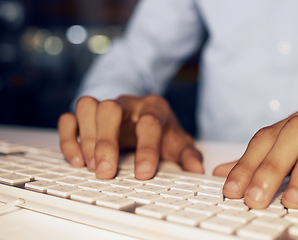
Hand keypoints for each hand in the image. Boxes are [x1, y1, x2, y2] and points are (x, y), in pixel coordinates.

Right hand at [58, 94, 203, 179]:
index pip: (149, 122)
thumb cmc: (161, 132)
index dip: (147, 148)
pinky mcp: (86, 116)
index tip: (143, 174)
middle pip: (111, 109)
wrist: (145, 115)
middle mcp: (128, 104)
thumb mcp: (178, 142)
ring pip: (88, 106)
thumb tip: (197, 169)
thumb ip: (188, 154)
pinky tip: (77, 160)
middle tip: (105, 172)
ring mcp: (105, 106)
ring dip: (87, 138)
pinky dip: (69, 138)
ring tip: (91, 166)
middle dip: (106, 142)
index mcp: (154, 108)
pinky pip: (70, 118)